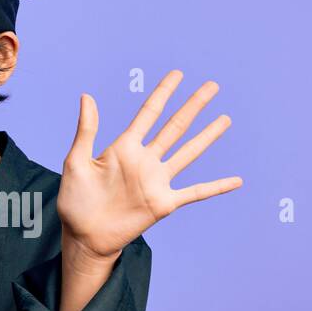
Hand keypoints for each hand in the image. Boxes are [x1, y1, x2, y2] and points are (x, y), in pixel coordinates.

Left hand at [57, 70, 241, 259]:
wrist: (83, 236)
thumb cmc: (75, 200)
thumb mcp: (76, 162)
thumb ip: (86, 131)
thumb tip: (87, 96)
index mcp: (124, 148)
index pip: (149, 114)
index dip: (163, 93)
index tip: (178, 74)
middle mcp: (145, 161)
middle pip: (175, 127)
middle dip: (193, 106)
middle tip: (212, 86)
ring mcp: (157, 181)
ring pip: (189, 153)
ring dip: (207, 136)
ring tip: (225, 119)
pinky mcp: (164, 203)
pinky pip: (196, 193)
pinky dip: (217, 187)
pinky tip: (236, 180)